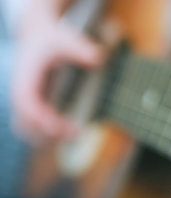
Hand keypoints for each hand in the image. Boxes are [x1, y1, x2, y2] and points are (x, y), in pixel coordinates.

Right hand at [12, 0, 103, 142]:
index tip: (60, 128)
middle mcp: (20, 92)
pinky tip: (68, 131)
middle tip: (76, 133)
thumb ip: (80, 48)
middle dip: (47, 133)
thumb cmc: (51, 38)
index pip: (27, 104)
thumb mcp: (65, 39)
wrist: (37, 35)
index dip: (41, 118)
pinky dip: (45, 134)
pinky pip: (31, 126)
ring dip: (46, 138)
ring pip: (24, 129)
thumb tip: (98, 58)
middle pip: (24, 123)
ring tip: (75, 134)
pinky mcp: (30, 104)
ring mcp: (23, 100)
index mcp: (25, 78)